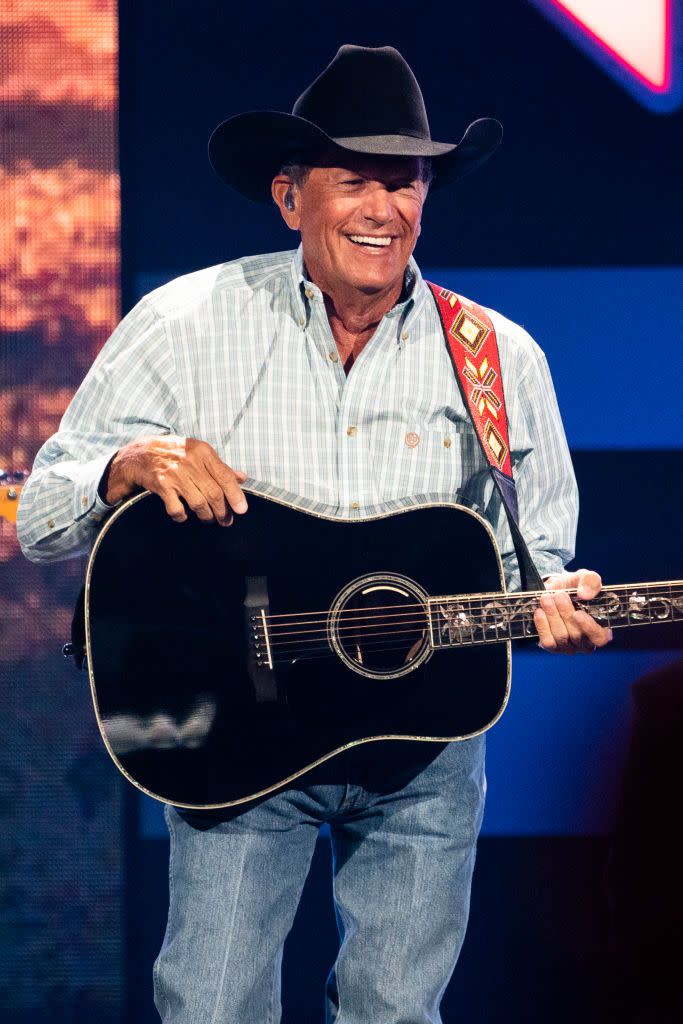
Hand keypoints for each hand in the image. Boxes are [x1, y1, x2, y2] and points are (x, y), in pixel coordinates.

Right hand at [104, 435, 247, 525]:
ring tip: (208, 519)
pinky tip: (184, 515)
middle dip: (222, 511)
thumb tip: (242, 478)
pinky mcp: (162, 485)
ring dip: (206, 516)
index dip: (236, 495)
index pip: (225, 476)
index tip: (242, 509)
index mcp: (203, 452)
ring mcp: (175, 474)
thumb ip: (221, 467)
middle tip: (226, 521)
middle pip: (214, 493)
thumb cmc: (176, 453)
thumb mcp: (200, 454)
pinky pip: (177, 508)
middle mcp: (190, 462)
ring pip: (199, 503)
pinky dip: (182, 516)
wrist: (142, 454)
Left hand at [534, 569, 612, 653]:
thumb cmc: (575, 587)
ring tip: (546, 598)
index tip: (578, 613)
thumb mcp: (584, 578)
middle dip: (565, 613)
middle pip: (577, 635)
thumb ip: (590, 581)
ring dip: (552, 616)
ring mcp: (569, 646)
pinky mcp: (553, 647)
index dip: (589, 628)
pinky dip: (543, 625)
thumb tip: (585, 594)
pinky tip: (540, 611)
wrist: (554, 590)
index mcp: (600, 628)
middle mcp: (586, 642)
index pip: (600, 637)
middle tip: (558, 595)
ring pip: (561, 637)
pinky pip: (548, 641)